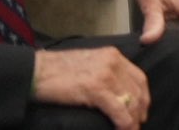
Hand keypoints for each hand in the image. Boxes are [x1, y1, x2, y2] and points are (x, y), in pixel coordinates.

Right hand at [33, 46, 150, 128]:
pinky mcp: (96, 88)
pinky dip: (124, 122)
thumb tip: (115, 94)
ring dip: (133, 119)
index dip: (143, 96)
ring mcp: (106, 74)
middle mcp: (114, 62)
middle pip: (137, 89)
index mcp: (113, 55)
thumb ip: (104, 73)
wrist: (35, 71)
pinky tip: (125, 129)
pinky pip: (118, 109)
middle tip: (138, 124)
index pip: (138, 77)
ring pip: (130, 100)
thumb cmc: (56, 71)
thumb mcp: (88, 65)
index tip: (142, 110)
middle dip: (140, 110)